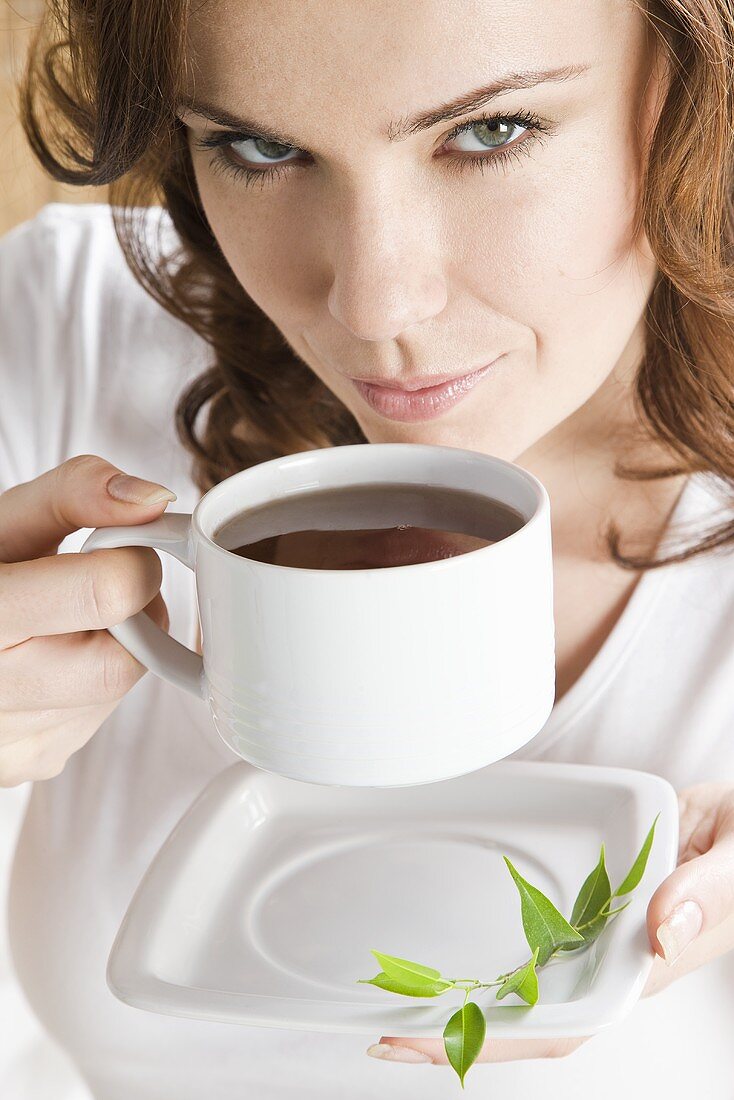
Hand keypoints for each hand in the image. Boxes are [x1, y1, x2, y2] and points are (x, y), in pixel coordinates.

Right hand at [0, 454, 175, 784]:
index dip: (132, 559)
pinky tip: (45, 659)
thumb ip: (75, 494)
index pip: (105, 593)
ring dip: (113, 647)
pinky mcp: (29, 762)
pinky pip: (96, 720)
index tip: (118, 545)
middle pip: (122, 661)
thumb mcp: (3, 518)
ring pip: (118, 692)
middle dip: (133, 614)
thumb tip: (155, 501)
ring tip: (58, 620)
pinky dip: (90, 684)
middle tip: (99, 584)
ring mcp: (9, 741)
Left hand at [367, 783, 733, 1064]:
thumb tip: (657, 929)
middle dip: (457, 1031)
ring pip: (522, 976)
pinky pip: (533, 928)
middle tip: (382, 1027)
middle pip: (526, 1013)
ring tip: (394, 994)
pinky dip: (487, 939)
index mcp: (645, 966)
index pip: (560, 1023)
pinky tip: (448, 940)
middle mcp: (612, 958)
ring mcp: (596, 931)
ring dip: (462, 990)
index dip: (493, 1039)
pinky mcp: (588, 900)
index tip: (425, 1041)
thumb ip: (708, 890)